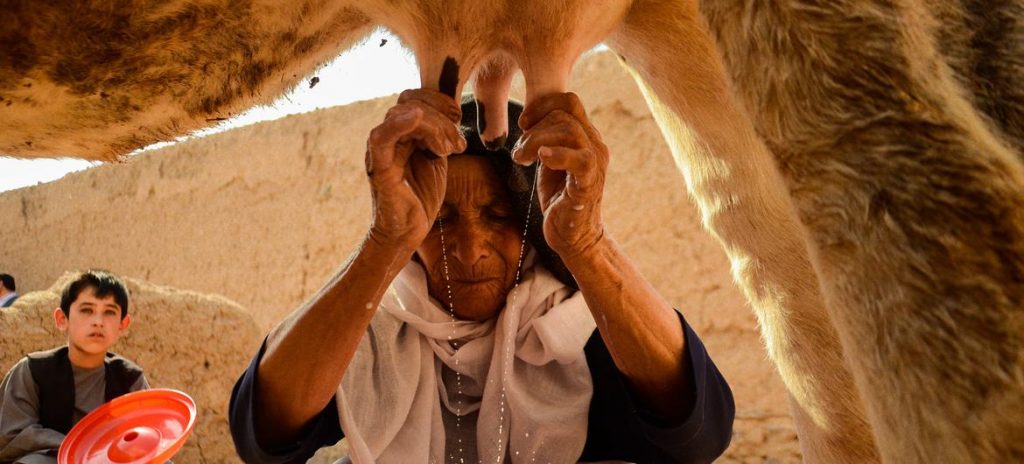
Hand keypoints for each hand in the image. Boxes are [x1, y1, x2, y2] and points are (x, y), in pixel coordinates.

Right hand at [366, 89, 466, 249]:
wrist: (408, 231)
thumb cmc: (421, 196)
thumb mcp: (436, 158)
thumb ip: (438, 135)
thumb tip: (453, 113)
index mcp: (399, 133)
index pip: (415, 98)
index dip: (439, 101)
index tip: (458, 117)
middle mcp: (387, 137)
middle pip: (412, 103)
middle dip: (442, 118)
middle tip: (459, 145)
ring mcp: (381, 150)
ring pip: (403, 115)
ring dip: (434, 128)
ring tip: (450, 151)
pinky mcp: (379, 167)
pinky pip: (381, 138)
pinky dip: (398, 123)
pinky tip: (415, 118)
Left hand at [512, 92, 607, 258]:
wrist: (573, 235)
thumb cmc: (559, 197)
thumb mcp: (549, 160)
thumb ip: (546, 138)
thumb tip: (528, 119)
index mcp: (586, 136)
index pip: (569, 101)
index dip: (543, 105)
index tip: (524, 124)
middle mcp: (595, 144)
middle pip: (564, 114)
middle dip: (533, 129)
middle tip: (520, 153)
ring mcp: (595, 162)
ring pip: (568, 130)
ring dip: (536, 141)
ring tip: (522, 160)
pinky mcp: (589, 182)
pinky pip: (581, 159)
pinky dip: (558, 154)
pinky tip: (541, 159)